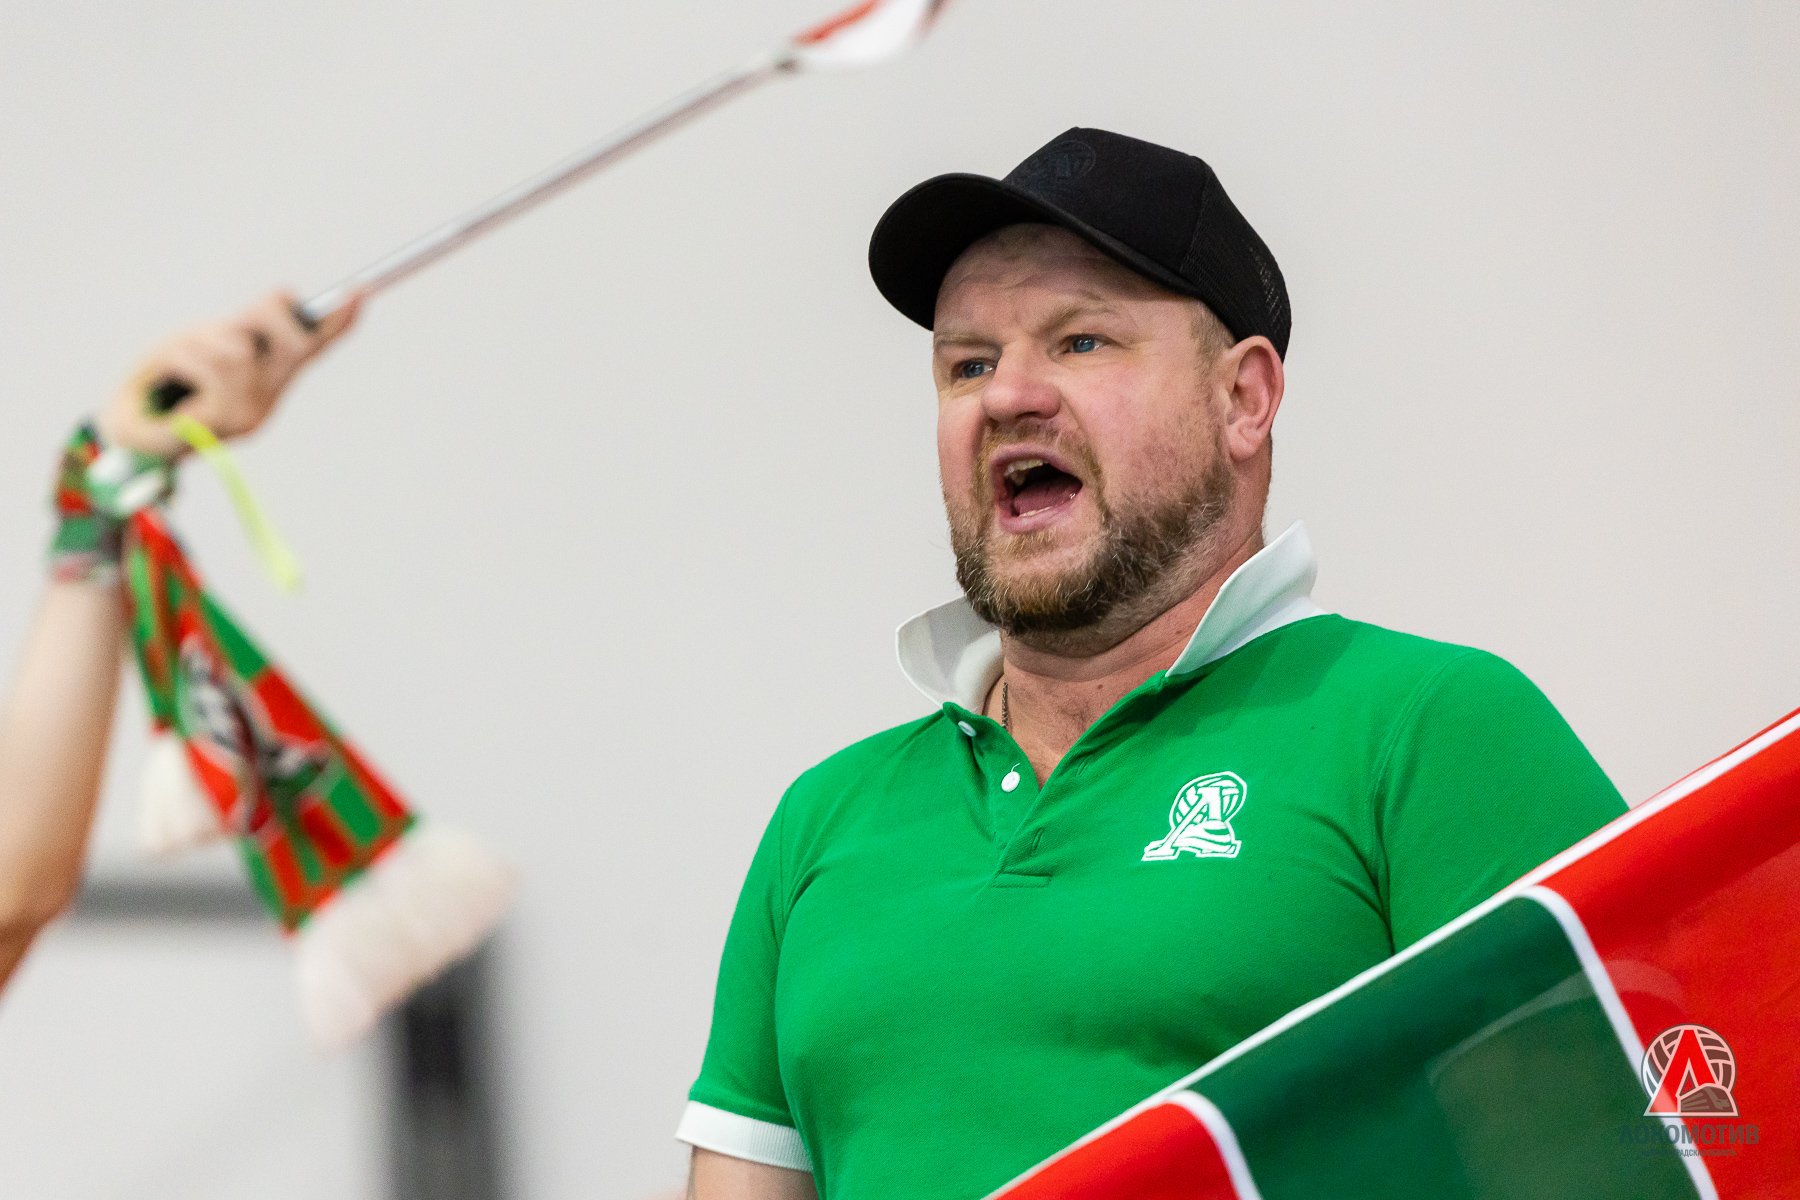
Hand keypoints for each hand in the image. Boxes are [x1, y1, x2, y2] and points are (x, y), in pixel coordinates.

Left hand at [96, 288, 363, 458]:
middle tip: (226, 326)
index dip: (337, 320)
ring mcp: (250, 415)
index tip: (360, 290)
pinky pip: (211, 365)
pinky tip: (167, 377)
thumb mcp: (201, 342)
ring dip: (199, 340)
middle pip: (288, 340)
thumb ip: (242, 326)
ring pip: (239, 348)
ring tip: (176, 361)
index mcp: (268, 381)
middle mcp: (266, 401)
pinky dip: (181, 355)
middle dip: (260, 315)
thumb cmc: (160, 384)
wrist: (125, 435)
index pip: (310, 347)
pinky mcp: (225, 423)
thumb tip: (289, 297)